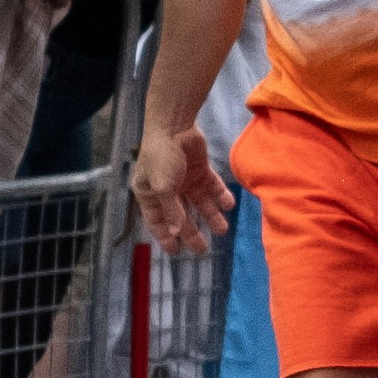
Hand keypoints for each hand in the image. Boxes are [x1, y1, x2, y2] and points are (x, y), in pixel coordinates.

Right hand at [131, 121, 230, 251]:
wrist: (174, 125)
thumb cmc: (161, 155)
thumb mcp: (163, 186)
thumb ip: (172, 210)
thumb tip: (176, 232)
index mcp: (149, 194)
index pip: (156, 221)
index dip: (165, 237)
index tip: (175, 252)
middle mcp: (166, 189)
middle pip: (180, 216)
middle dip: (191, 232)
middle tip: (203, 249)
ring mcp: (184, 179)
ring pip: (198, 203)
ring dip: (210, 216)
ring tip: (223, 230)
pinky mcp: (199, 169)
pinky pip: (211, 187)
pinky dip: (220, 195)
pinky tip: (229, 205)